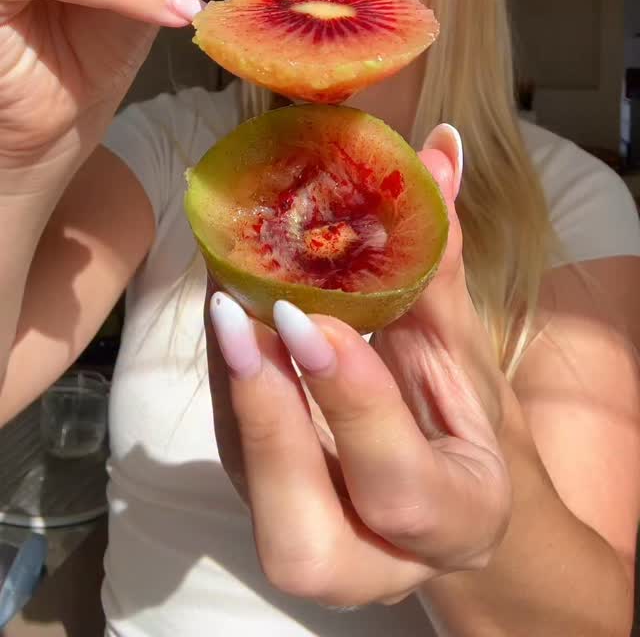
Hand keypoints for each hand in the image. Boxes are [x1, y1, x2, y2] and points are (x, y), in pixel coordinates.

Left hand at [204, 125, 511, 608]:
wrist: (446, 488)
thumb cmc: (465, 424)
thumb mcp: (467, 355)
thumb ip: (443, 265)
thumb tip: (439, 149)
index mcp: (454, 520)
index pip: (396, 486)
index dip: (350, 403)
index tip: (308, 313)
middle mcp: (371, 559)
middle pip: (301, 534)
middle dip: (264, 417)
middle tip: (237, 310)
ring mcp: (306, 538)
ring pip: (248, 484)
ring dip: (230, 380)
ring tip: (223, 281)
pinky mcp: (261, 496)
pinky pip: (231, 441)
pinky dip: (225, 367)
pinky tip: (223, 293)